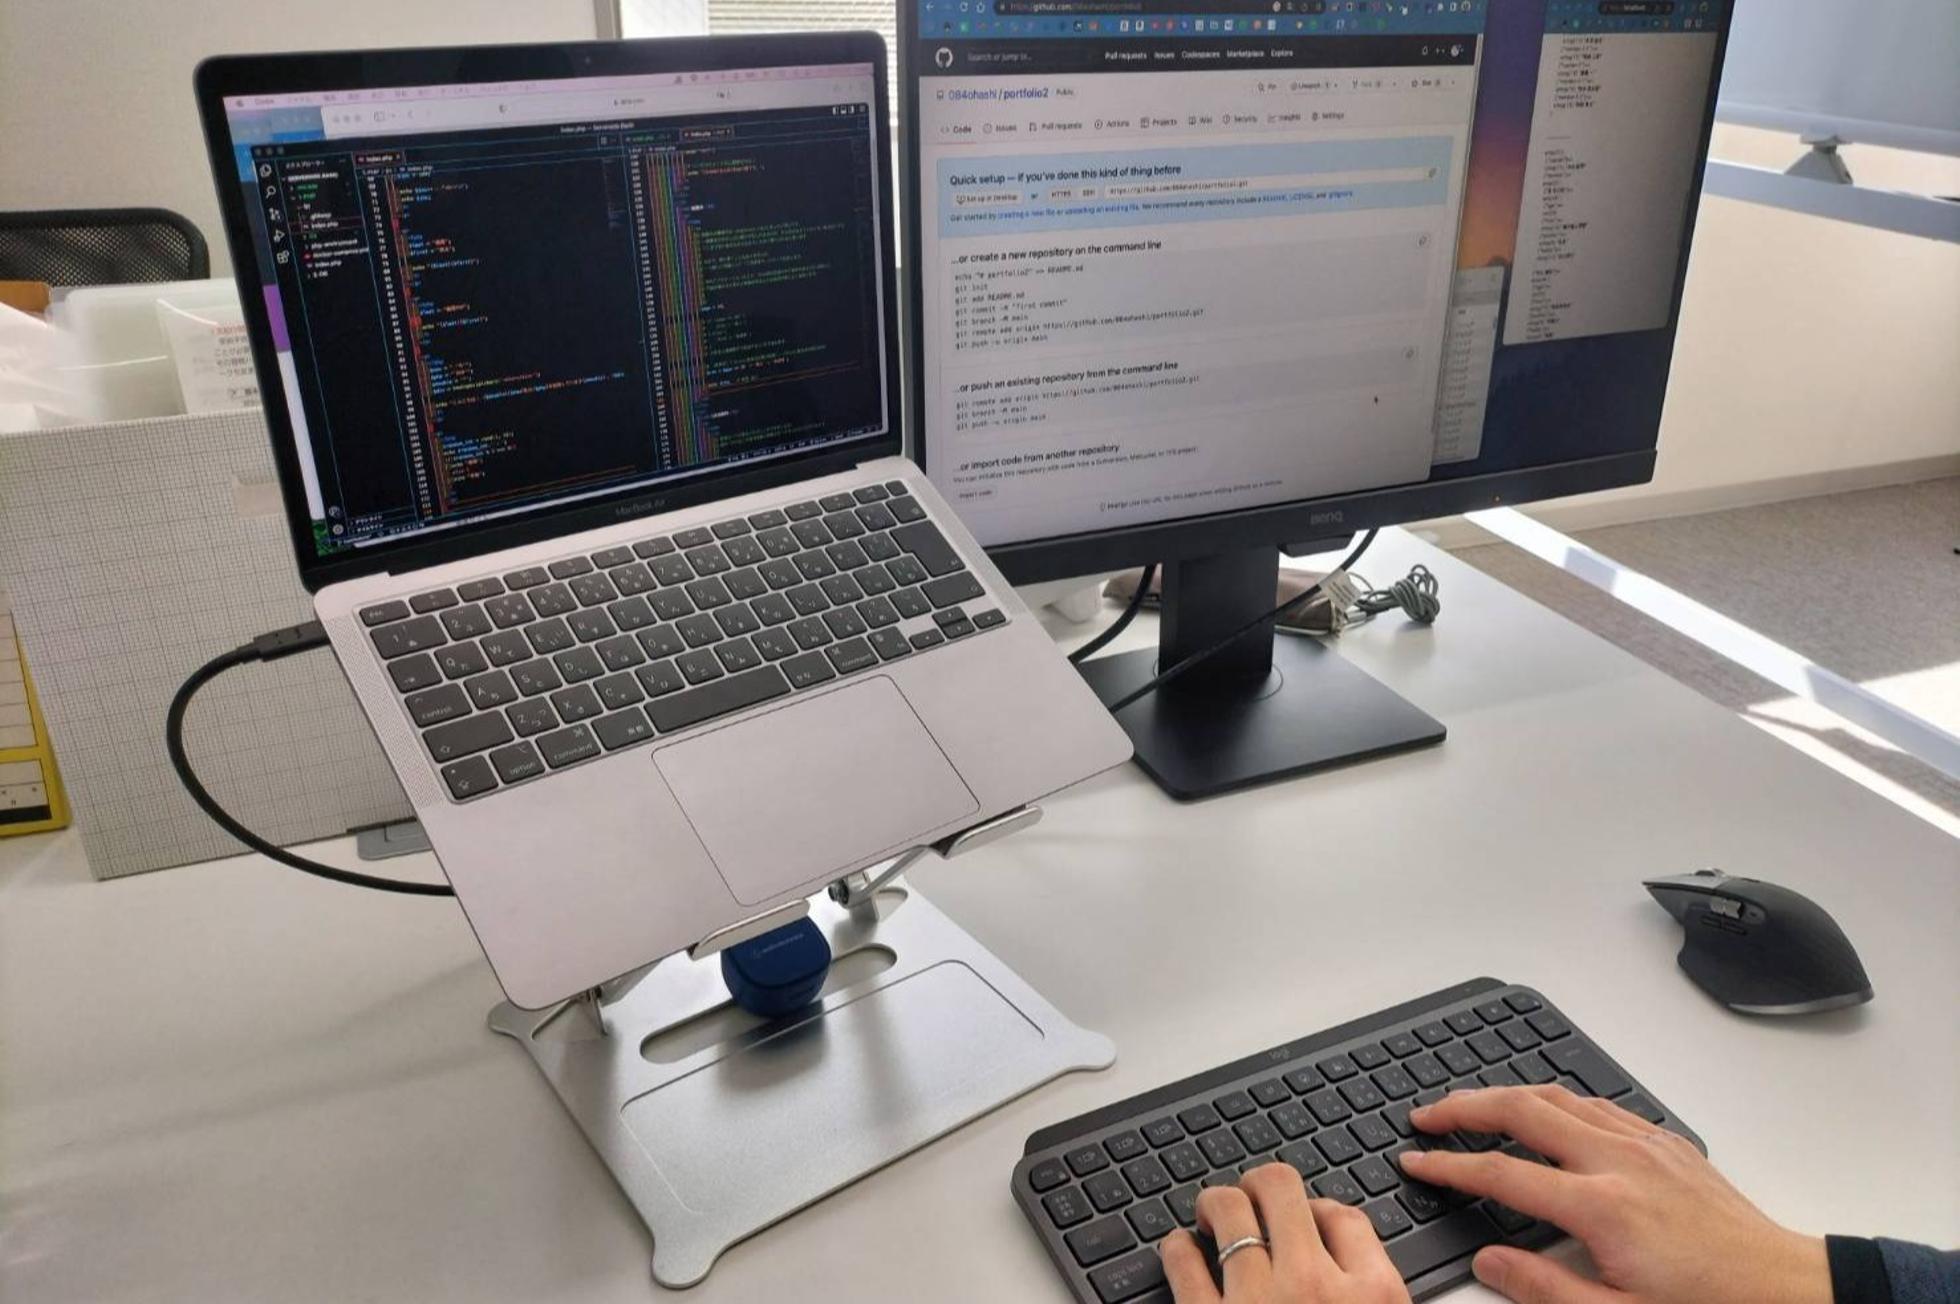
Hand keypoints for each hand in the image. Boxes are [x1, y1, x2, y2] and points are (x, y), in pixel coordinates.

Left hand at [1161, 1163, 1411, 1302]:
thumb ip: (1374, 1295)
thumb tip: (1349, 1255)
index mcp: (1373, 1295)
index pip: (1345, 1217)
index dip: (1320, 1208)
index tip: (1307, 1217)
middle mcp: (1315, 1287)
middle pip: (1281, 1189)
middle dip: (1260, 1184)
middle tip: (1251, 1197)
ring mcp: (1257, 1302)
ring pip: (1227, 1210)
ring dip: (1215, 1205)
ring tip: (1211, 1214)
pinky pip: (1183, 1261)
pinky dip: (1178, 1249)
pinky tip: (1182, 1251)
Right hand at [1397, 1085, 1829, 1303]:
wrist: (1790, 1290)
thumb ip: (1546, 1287)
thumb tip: (1490, 1259)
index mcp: (1601, 1205)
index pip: (1502, 1173)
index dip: (1449, 1165)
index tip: (1417, 1161)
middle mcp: (1620, 1160)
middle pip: (1522, 1109)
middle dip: (1465, 1106)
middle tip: (1427, 1115)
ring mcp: (1645, 1144)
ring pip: (1559, 1095)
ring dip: (1506, 1094)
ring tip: (1471, 1105)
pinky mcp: (1667, 1143)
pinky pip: (1597, 1103)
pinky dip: (1555, 1098)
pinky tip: (1544, 1110)